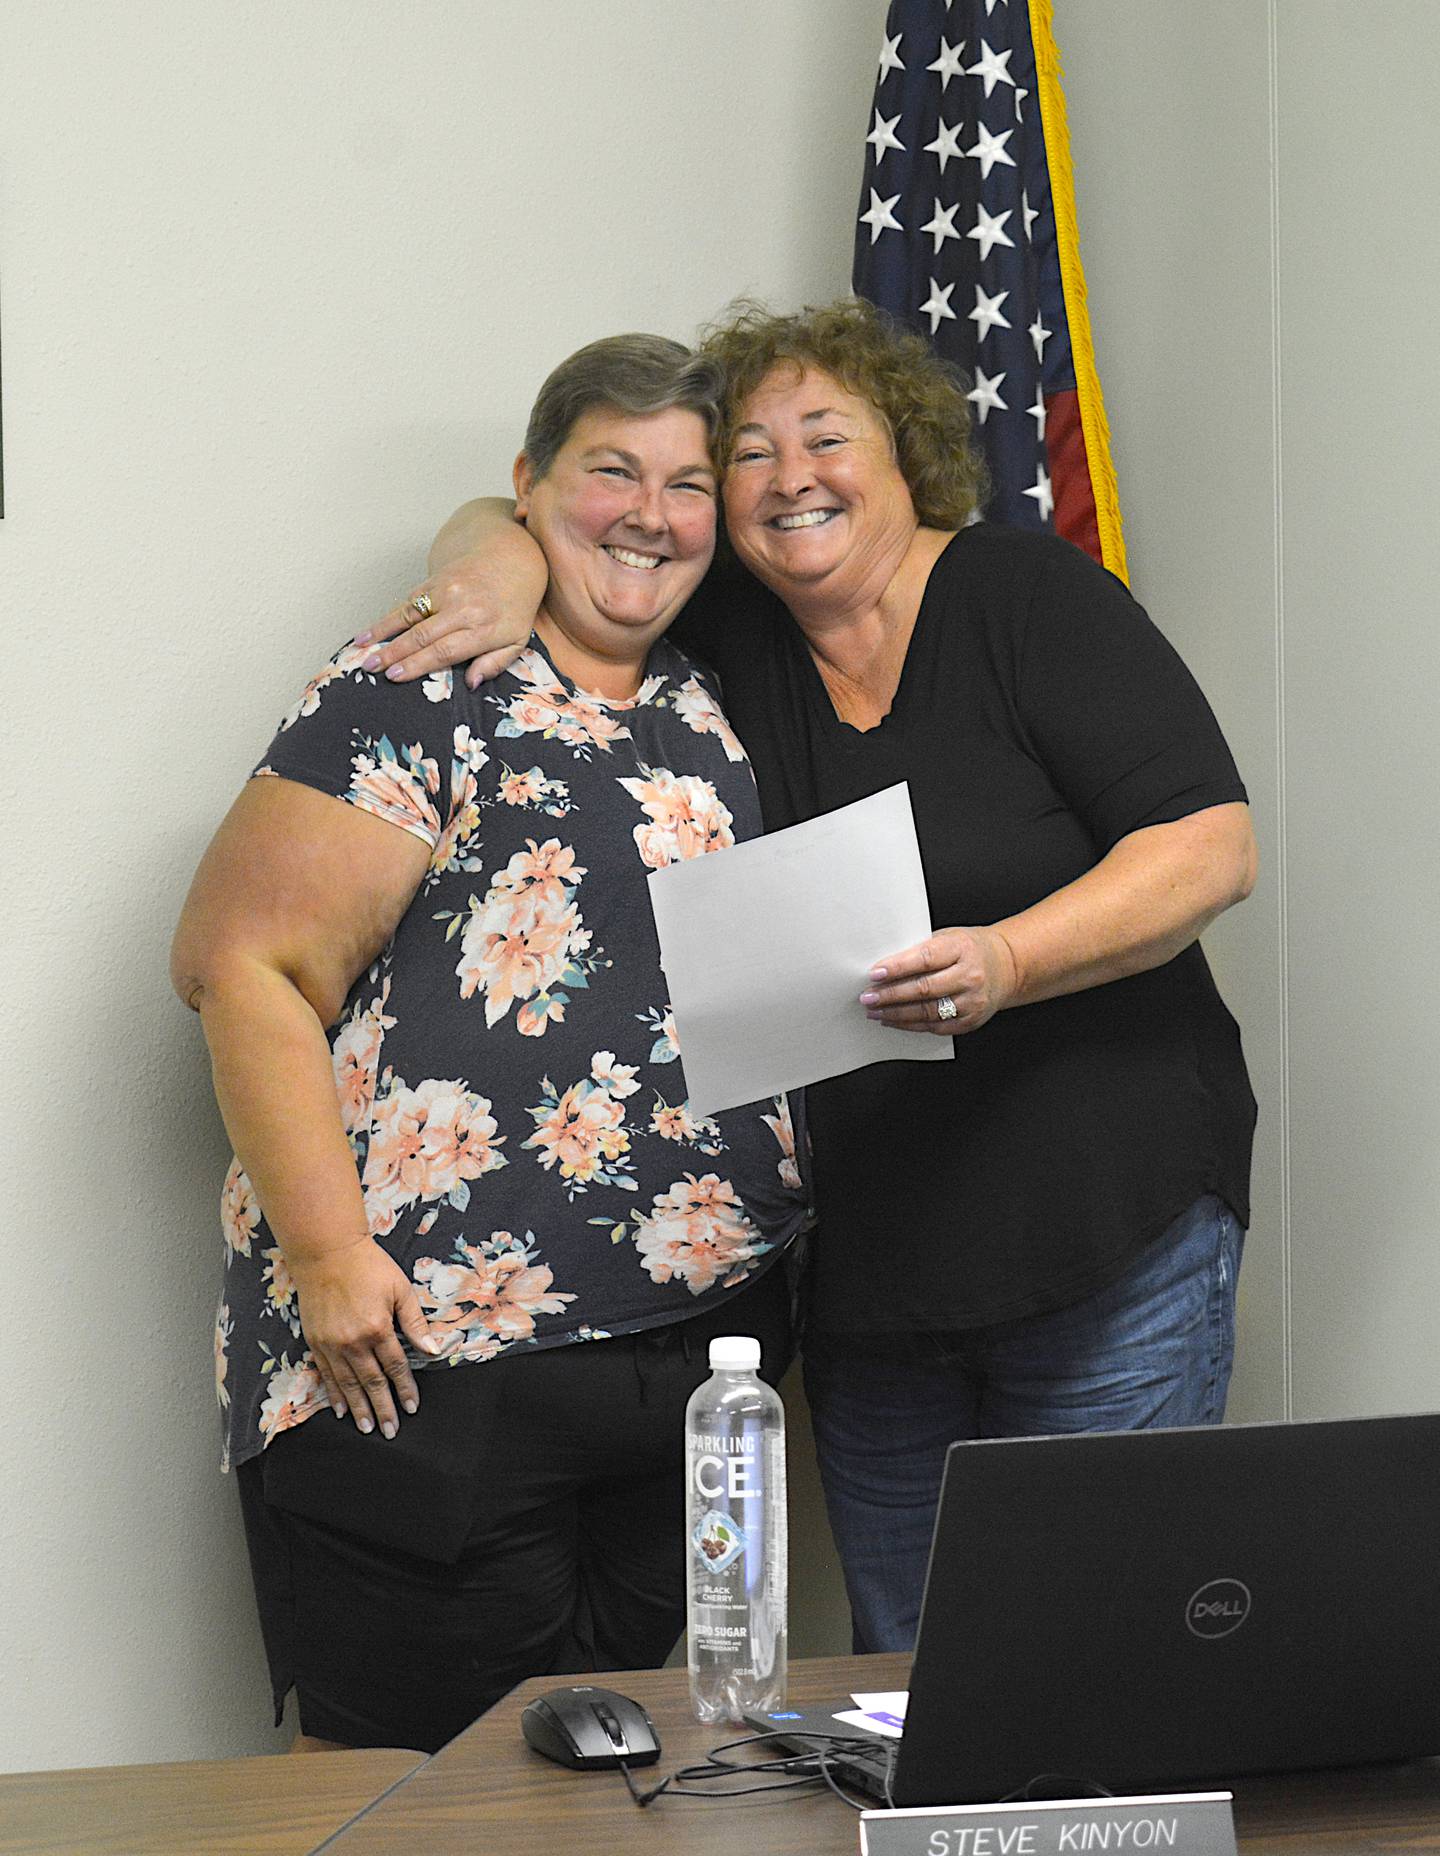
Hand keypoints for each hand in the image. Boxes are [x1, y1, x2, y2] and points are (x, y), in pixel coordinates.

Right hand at [288, 1235, 439, 1437]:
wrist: (327, 1252)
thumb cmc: (368, 1266)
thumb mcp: (400, 1289)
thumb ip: (415, 1323)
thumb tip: (432, 1351)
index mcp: (378, 1328)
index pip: (395, 1367)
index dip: (405, 1389)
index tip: (411, 1408)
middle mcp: (353, 1342)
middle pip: (371, 1382)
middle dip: (382, 1409)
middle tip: (390, 1431)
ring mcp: (331, 1344)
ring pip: (347, 1384)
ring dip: (358, 1408)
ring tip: (367, 1428)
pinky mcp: (315, 1341)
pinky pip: (326, 1374)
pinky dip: (334, 1394)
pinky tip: (340, 1409)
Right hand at [354, 536, 546, 688]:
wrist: (512, 559)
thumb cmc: (514, 607)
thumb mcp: (517, 640)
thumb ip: (495, 664)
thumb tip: (471, 685)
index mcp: (483, 629)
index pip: (444, 650)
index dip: (417, 664)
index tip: (395, 676)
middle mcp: (462, 609)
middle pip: (421, 635)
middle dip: (393, 654)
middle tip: (370, 668)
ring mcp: (446, 591)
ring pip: (408, 616)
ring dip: (382, 633)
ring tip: (361, 649)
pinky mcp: (435, 581)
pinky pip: (407, 601)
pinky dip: (387, 617)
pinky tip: (370, 630)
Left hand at [860, 925, 1018, 1035]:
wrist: (1007, 967)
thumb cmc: (971, 949)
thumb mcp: (949, 938)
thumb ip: (921, 950)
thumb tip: (884, 965)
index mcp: (962, 949)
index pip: (925, 959)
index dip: (897, 968)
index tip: (874, 973)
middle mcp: (970, 976)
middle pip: (924, 989)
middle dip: (890, 995)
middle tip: (867, 997)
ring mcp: (972, 1001)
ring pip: (927, 1012)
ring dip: (896, 1013)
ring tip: (874, 1010)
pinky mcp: (970, 1020)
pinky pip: (935, 1027)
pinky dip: (911, 1024)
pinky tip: (893, 1020)